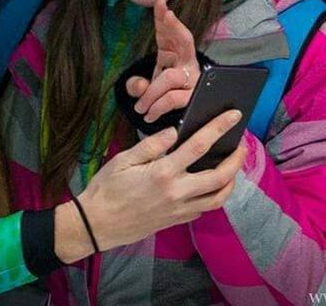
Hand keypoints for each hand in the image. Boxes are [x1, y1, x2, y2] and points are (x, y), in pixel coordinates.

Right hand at [54, 109, 244, 261]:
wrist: (98, 223)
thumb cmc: (107, 188)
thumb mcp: (123, 160)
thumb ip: (150, 145)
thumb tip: (173, 131)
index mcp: (163, 172)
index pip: (199, 146)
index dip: (219, 128)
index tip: (233, 116)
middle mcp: (177, 192)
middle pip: (220, 176)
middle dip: (236, 158)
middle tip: (242, 143)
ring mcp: (180, 209)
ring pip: (219, 197)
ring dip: (232, 180)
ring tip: (233, 165)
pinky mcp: (177, 220)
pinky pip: (205, 208)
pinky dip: (215, 195)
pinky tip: (211, 184)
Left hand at [127, 0, 199, 122]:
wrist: (173, 117)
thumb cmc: (159, 94)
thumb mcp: (143, 87)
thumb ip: (136, 85)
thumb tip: (140, 86)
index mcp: (174, 53)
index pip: (170, 32)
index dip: (165, 18)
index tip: (160, 3)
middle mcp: (187, 62)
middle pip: (184, 40)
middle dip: (175, 26)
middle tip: (166, 14)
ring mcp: (193, 78)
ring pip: (171, 77)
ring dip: (151, 92)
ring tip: (140, 107)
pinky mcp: (194, 96)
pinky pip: (175, 98)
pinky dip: (158, 107)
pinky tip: (149, 114)